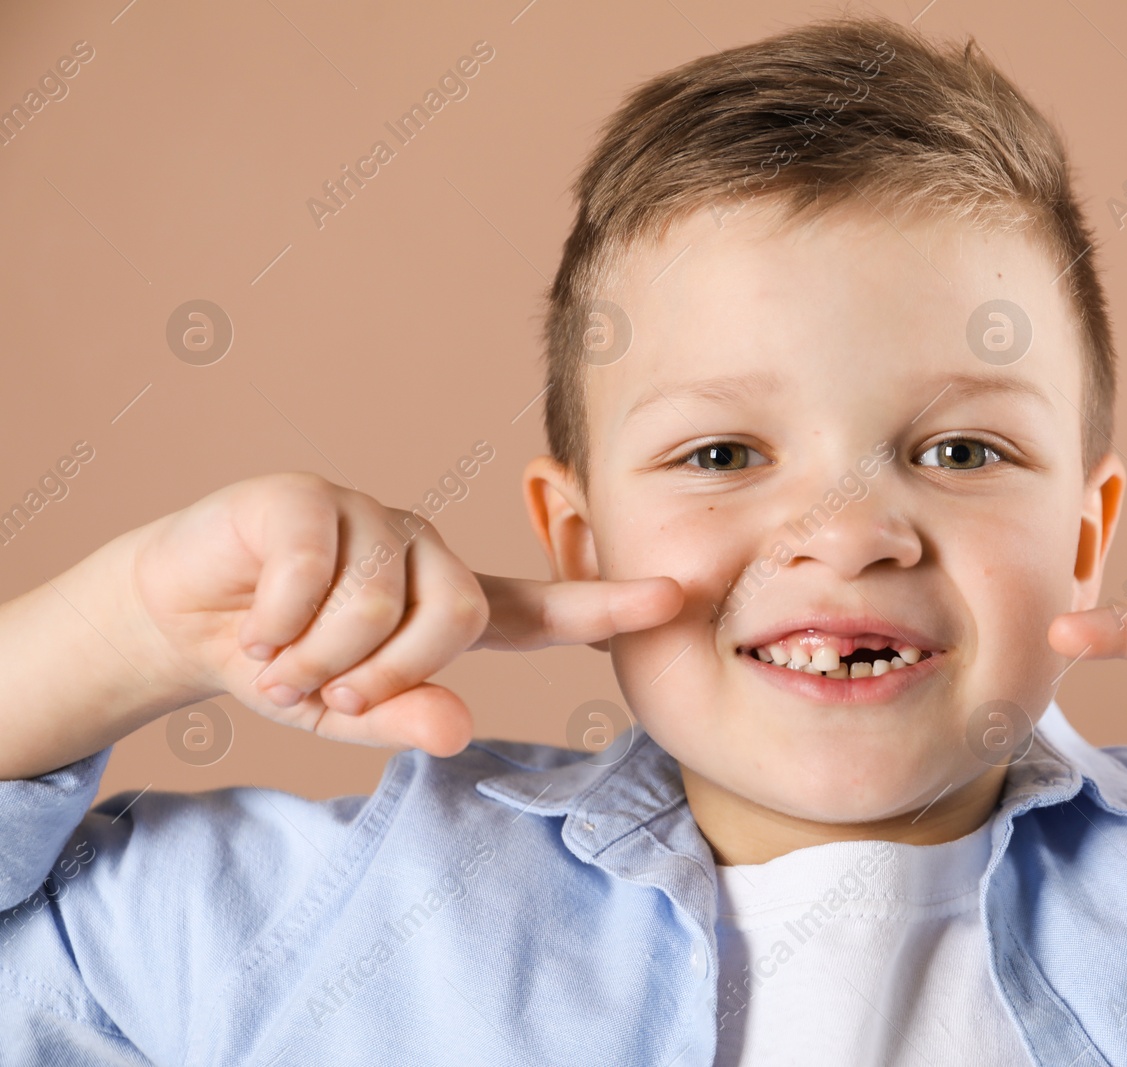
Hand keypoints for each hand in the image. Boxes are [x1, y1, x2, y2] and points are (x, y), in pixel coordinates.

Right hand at [127, 472, 682, 755]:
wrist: (177, 617)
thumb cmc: (282, 661)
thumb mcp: (342, 711)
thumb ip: (402, 718)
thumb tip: (459, 728)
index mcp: (447, 603)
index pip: (542, 607)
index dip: (607, 605)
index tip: (674, 597)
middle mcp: (422, 550)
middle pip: (457, 615)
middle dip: (384, 674)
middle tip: (323, 692)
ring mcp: (369, 515)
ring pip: (379, 602)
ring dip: (317, 656)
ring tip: (278, 660)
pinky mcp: (309, 497)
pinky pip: (314, 574)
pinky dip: (277, 622)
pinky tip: (253, 623)